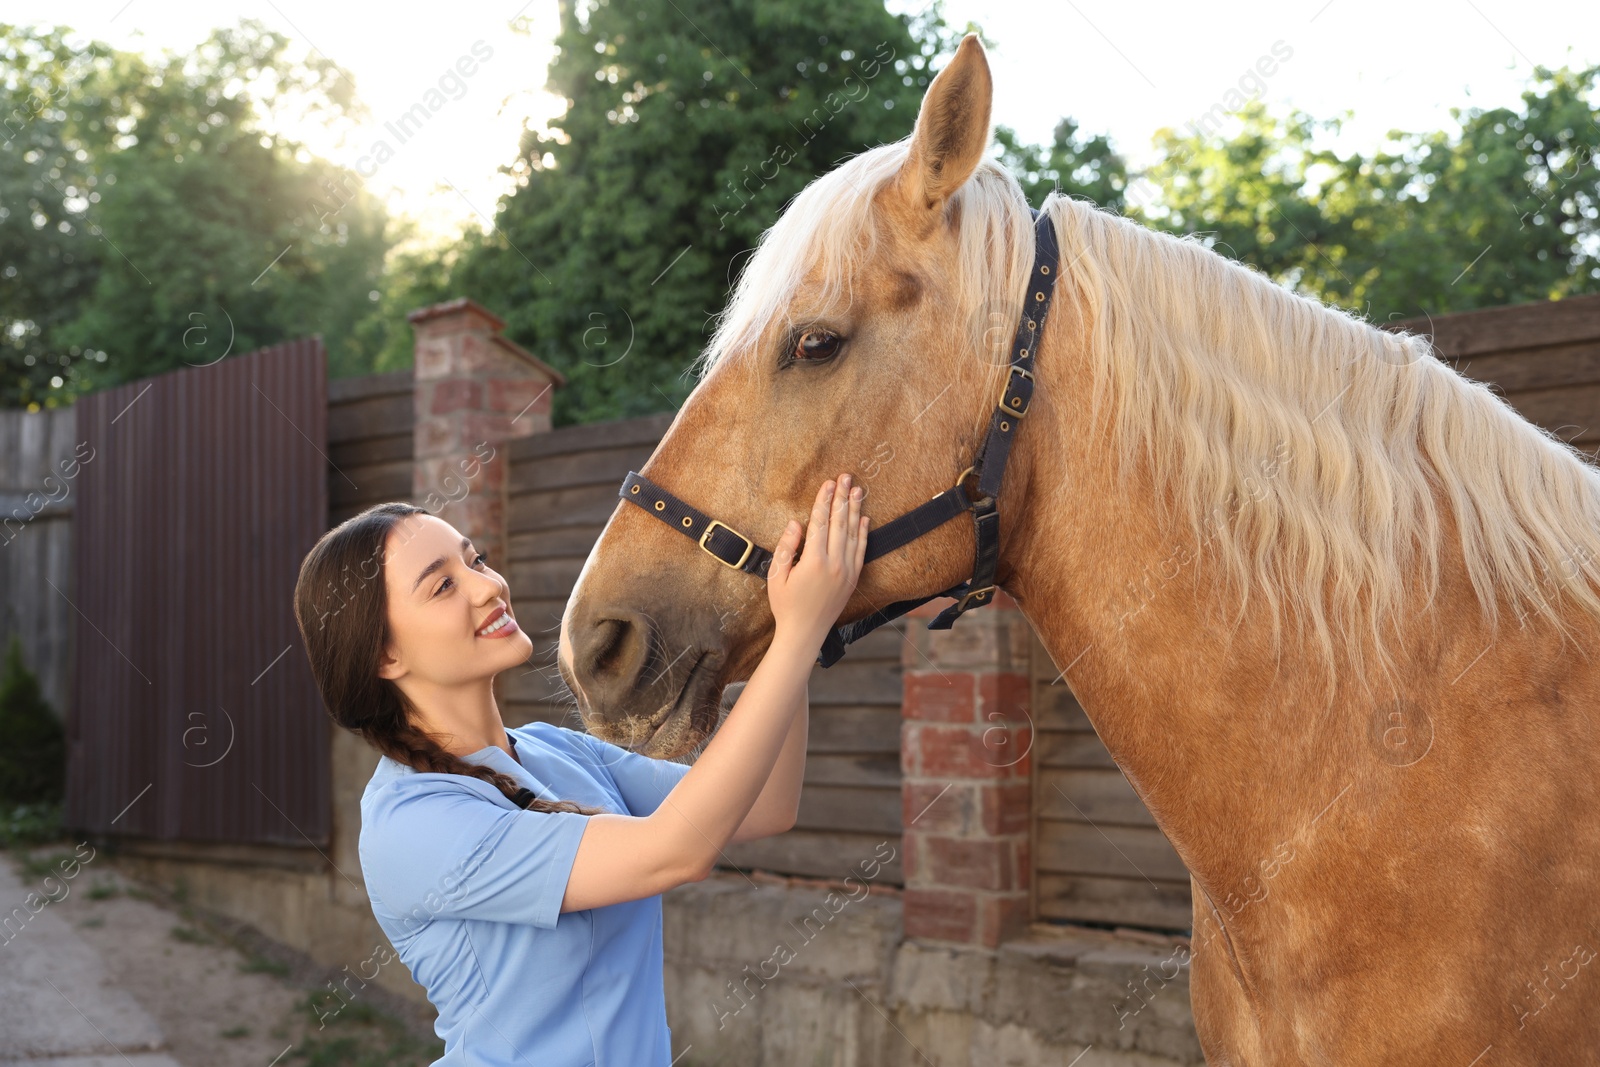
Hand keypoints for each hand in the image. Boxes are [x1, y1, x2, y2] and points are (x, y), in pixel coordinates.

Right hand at [767, 473, 867, 648]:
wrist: (805, 633)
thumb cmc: (786, 606)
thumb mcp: (776, 576)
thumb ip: (786, 548)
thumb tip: (795, 524)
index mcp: (813, 562)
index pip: (819, 523)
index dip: (823, 501)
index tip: (827, 483)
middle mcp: (834, 564)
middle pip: (838, 523)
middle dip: (841, 497)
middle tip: (845, 477)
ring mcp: (846, 571)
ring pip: (852, 533)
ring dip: (855, 510)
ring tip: (857, 490)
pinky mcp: (853, 579)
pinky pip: (861, 551)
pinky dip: (863, 533)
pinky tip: (864, 517)